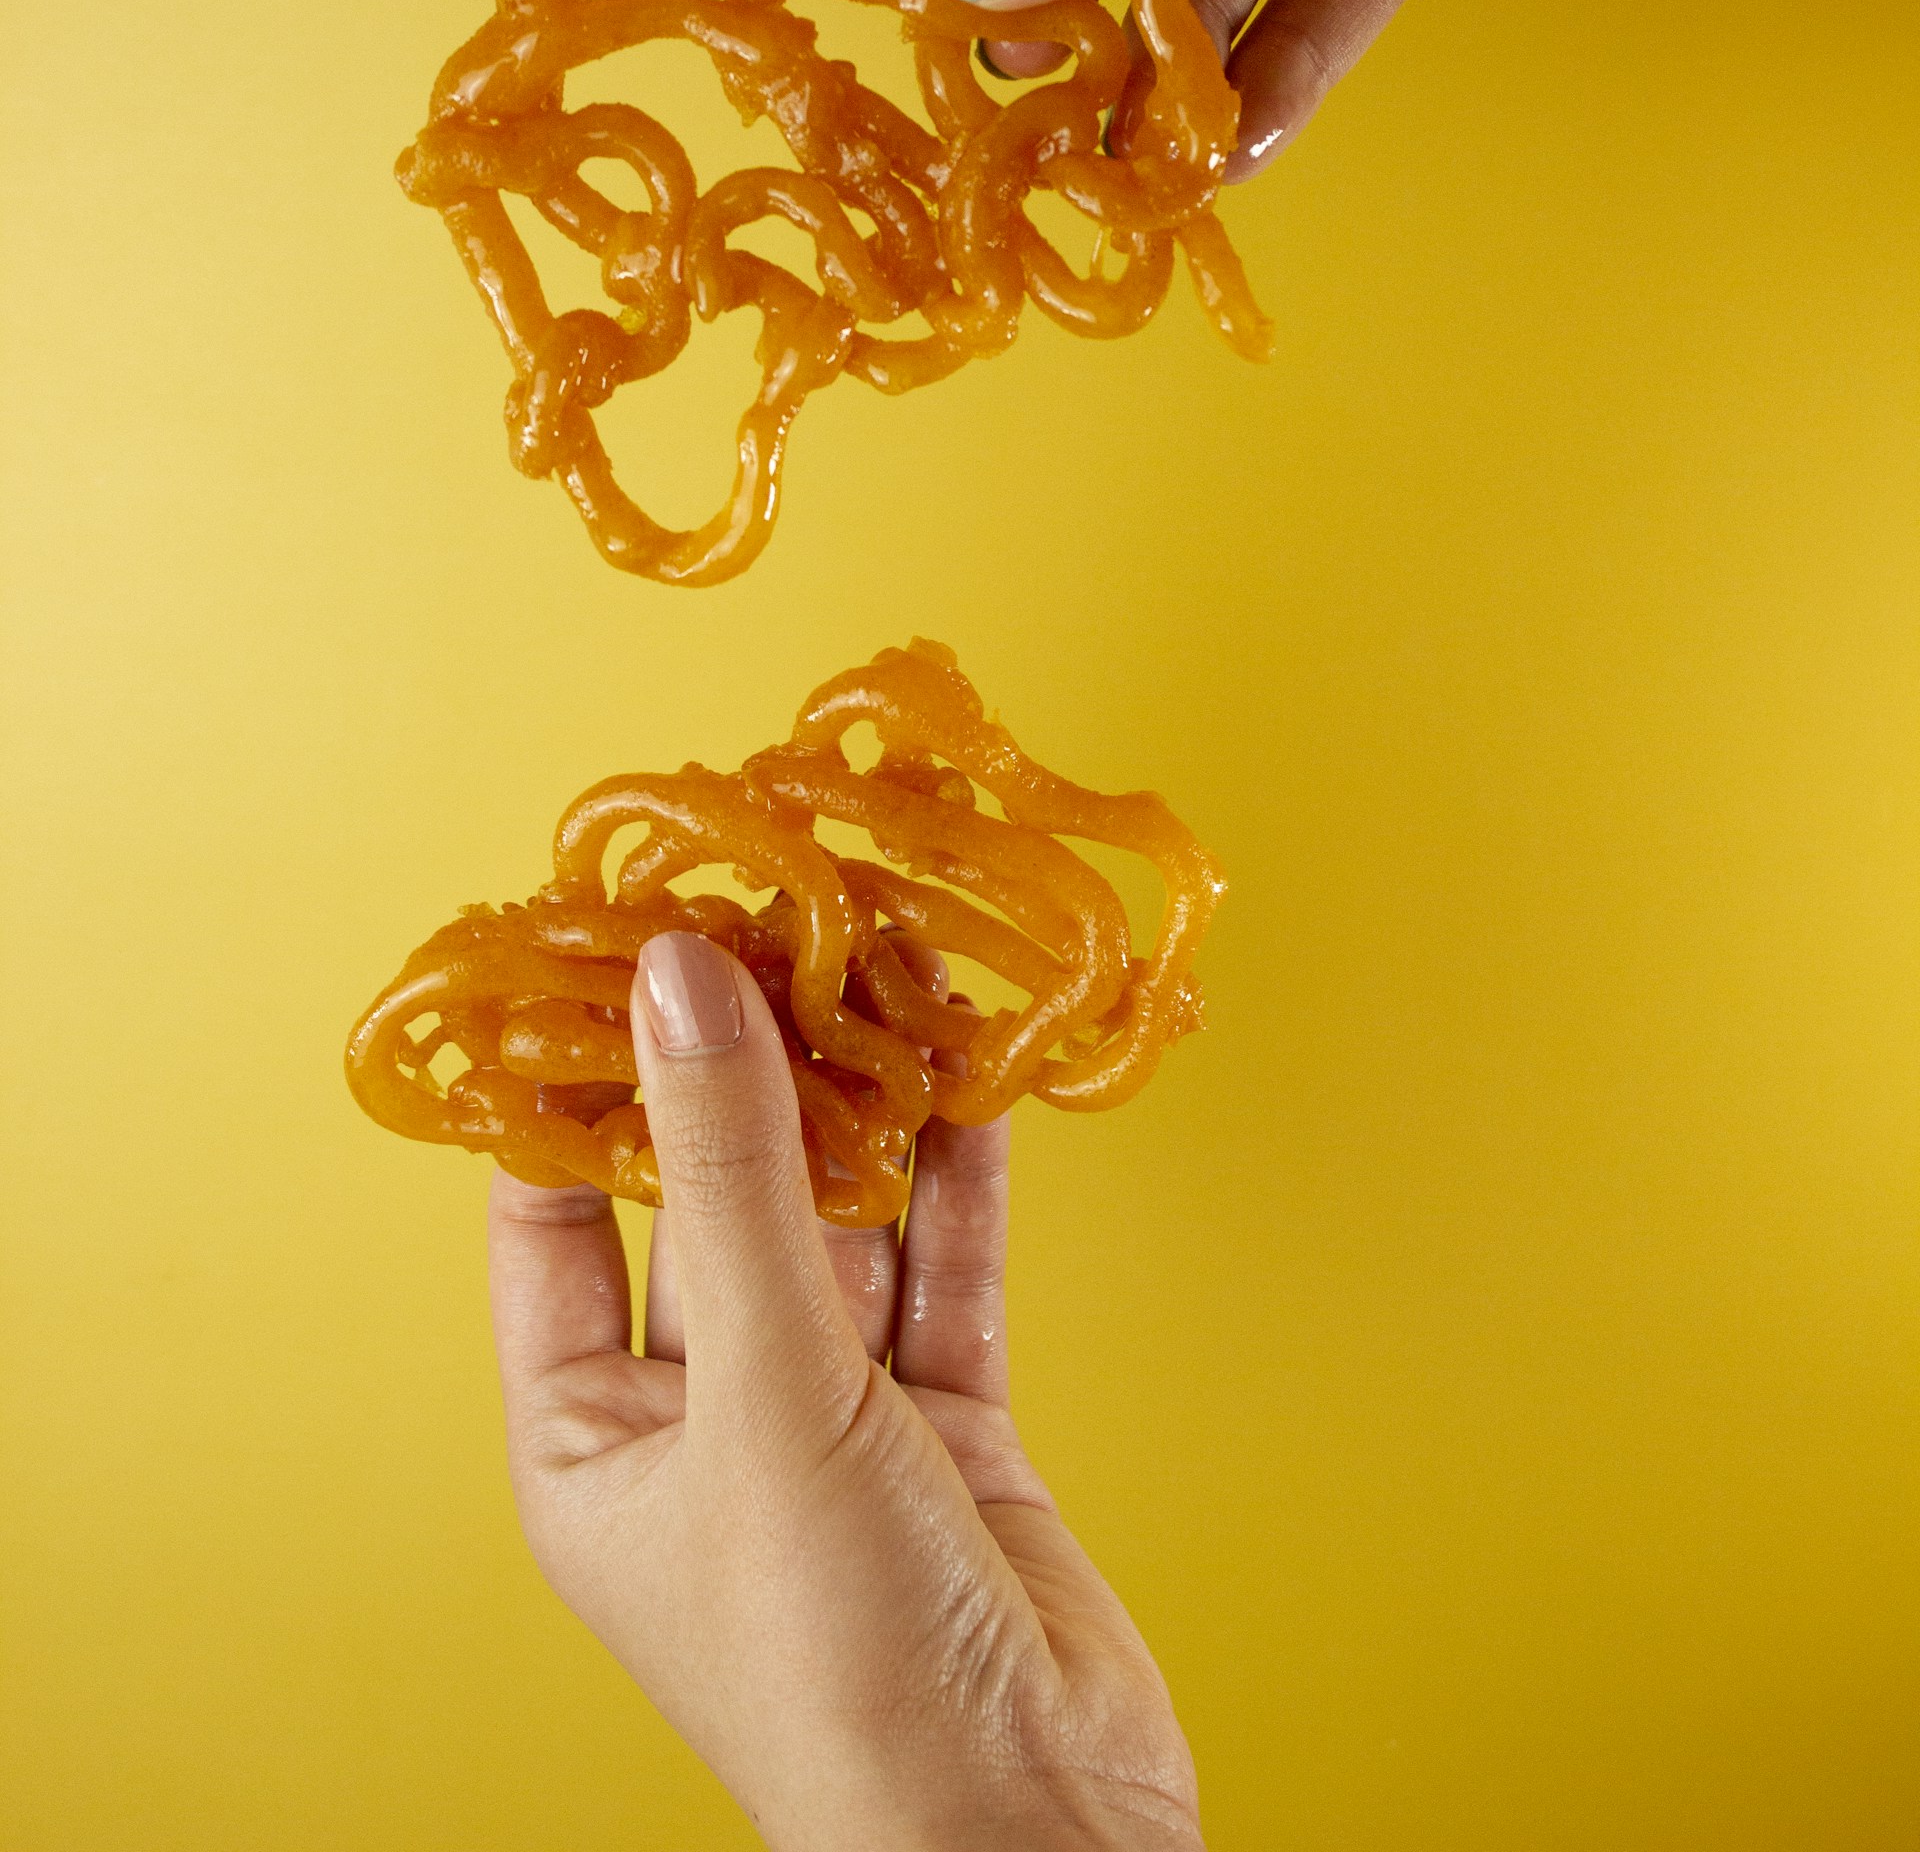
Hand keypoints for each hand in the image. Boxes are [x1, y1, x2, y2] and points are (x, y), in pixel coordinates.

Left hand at [488, 929, 1201, 1851]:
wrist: (1030, 1837)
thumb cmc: (841, 1663)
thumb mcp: (765, 1390)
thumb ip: (735, 1173)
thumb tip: (679, 977)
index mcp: (586, 1446)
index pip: (550, 1213)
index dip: (572, 1076)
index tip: (602, 934)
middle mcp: (697, 1425)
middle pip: (709, 1199)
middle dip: (745, 1069)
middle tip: (772, 916)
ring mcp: (828, 1425)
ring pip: (837, 1222)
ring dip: (864, 1104)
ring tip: (882, 958)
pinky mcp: (947, 1431)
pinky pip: (942, 1270)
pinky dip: (959, 1176)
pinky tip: (969, 1068)